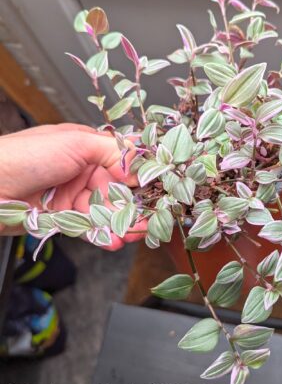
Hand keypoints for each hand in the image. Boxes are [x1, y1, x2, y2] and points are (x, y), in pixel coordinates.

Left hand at [0, 123, 145, 249]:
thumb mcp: (76, 142)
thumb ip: (112, 150)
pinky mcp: (60, 217)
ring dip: (120, 224)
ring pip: (103, 211)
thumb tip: (138, 161)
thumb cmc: (25, 155)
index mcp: (86, 148)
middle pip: (115, 191)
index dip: (137, 178)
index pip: (120, 163)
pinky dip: (102, 235)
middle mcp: (80, 171)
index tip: (154, 191)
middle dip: (132, 206)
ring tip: (135, 235)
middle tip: (149, 220)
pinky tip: (114, 241)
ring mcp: (71, 195)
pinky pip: (87, 228)